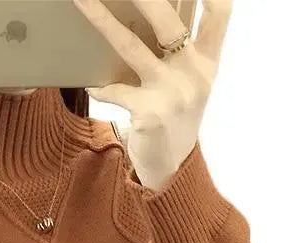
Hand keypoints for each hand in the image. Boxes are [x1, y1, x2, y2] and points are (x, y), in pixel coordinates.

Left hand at [73, 0, 232, 189]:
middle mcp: (194, 73)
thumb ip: (182, 50)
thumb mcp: (190, 83)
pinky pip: (114, 91)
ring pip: (131, 47)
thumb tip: (149, 11)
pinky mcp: (149, 114)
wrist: (172, 167)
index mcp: (208, 61)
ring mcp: (171, 93)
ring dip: (102, 21)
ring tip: (81, 0)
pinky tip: (89, 83)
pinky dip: (99, 86)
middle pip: (169, 22)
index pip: (219, 14)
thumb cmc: (176, 118)